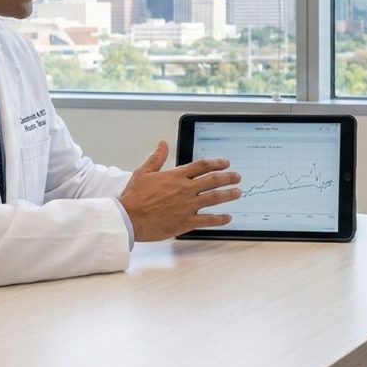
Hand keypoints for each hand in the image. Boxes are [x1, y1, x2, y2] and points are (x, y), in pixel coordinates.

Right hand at [119, 140, 240, 241]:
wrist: (129, 218)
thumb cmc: (134, 197)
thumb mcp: (144, 172)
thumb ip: (157, 157)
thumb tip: (163, 144)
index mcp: (176, 176)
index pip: (202, 165)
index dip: (216, 163)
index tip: (225, 163)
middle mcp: (185, 189)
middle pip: (213, 180)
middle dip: (228, 177)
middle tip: (237, 176)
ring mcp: (187, 205)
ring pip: (215, 198)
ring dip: (229, 194)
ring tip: (237, 192)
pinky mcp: (186, 221)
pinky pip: (208, 220)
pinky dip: (220, 219)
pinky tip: (228, 218)